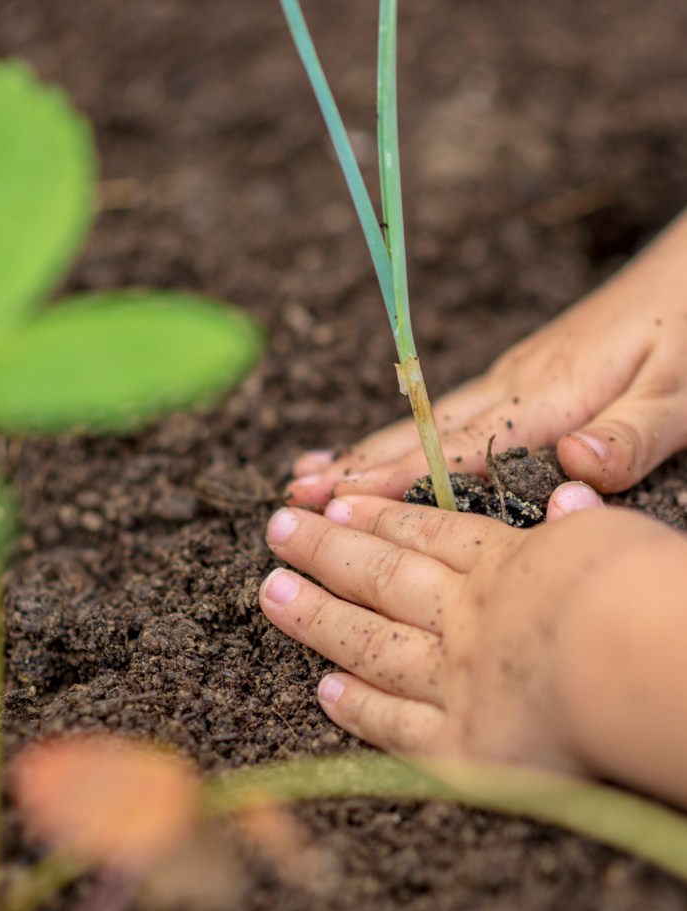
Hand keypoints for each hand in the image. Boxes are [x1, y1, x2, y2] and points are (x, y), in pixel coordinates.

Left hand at [260, 494, 686, 805]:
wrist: (637, 663)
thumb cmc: (642, 591)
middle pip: (383, 579)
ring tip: (272, 592)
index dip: (379, 518)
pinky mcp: (461, 748)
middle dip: (325, 551)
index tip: (336, 503)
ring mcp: (454, 681)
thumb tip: (571, 493)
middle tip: (277, 530)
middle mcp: (466, 618)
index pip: (429, 536)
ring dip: (318, 617)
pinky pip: (396, 725)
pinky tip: (325, 689)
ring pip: (371, 643)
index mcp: (504, 566)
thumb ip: (580, 523)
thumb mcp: (613, 537)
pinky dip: (359, 707)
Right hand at [288, 209, 686, 508]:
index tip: (336, 501)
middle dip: (357, 466)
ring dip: (366, 448)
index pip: (457, 448)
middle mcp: (515, 386)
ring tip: (311, 470)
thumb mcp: (680, 392)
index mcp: (549, 397)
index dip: (394, 478)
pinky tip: (384, 442)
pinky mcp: (520, 375)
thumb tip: (575, 464)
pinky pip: (448, 411)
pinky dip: (403, 431)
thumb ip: (632, 434)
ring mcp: (512, 378)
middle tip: (296, 494)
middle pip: (422, 432)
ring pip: (425, 419)